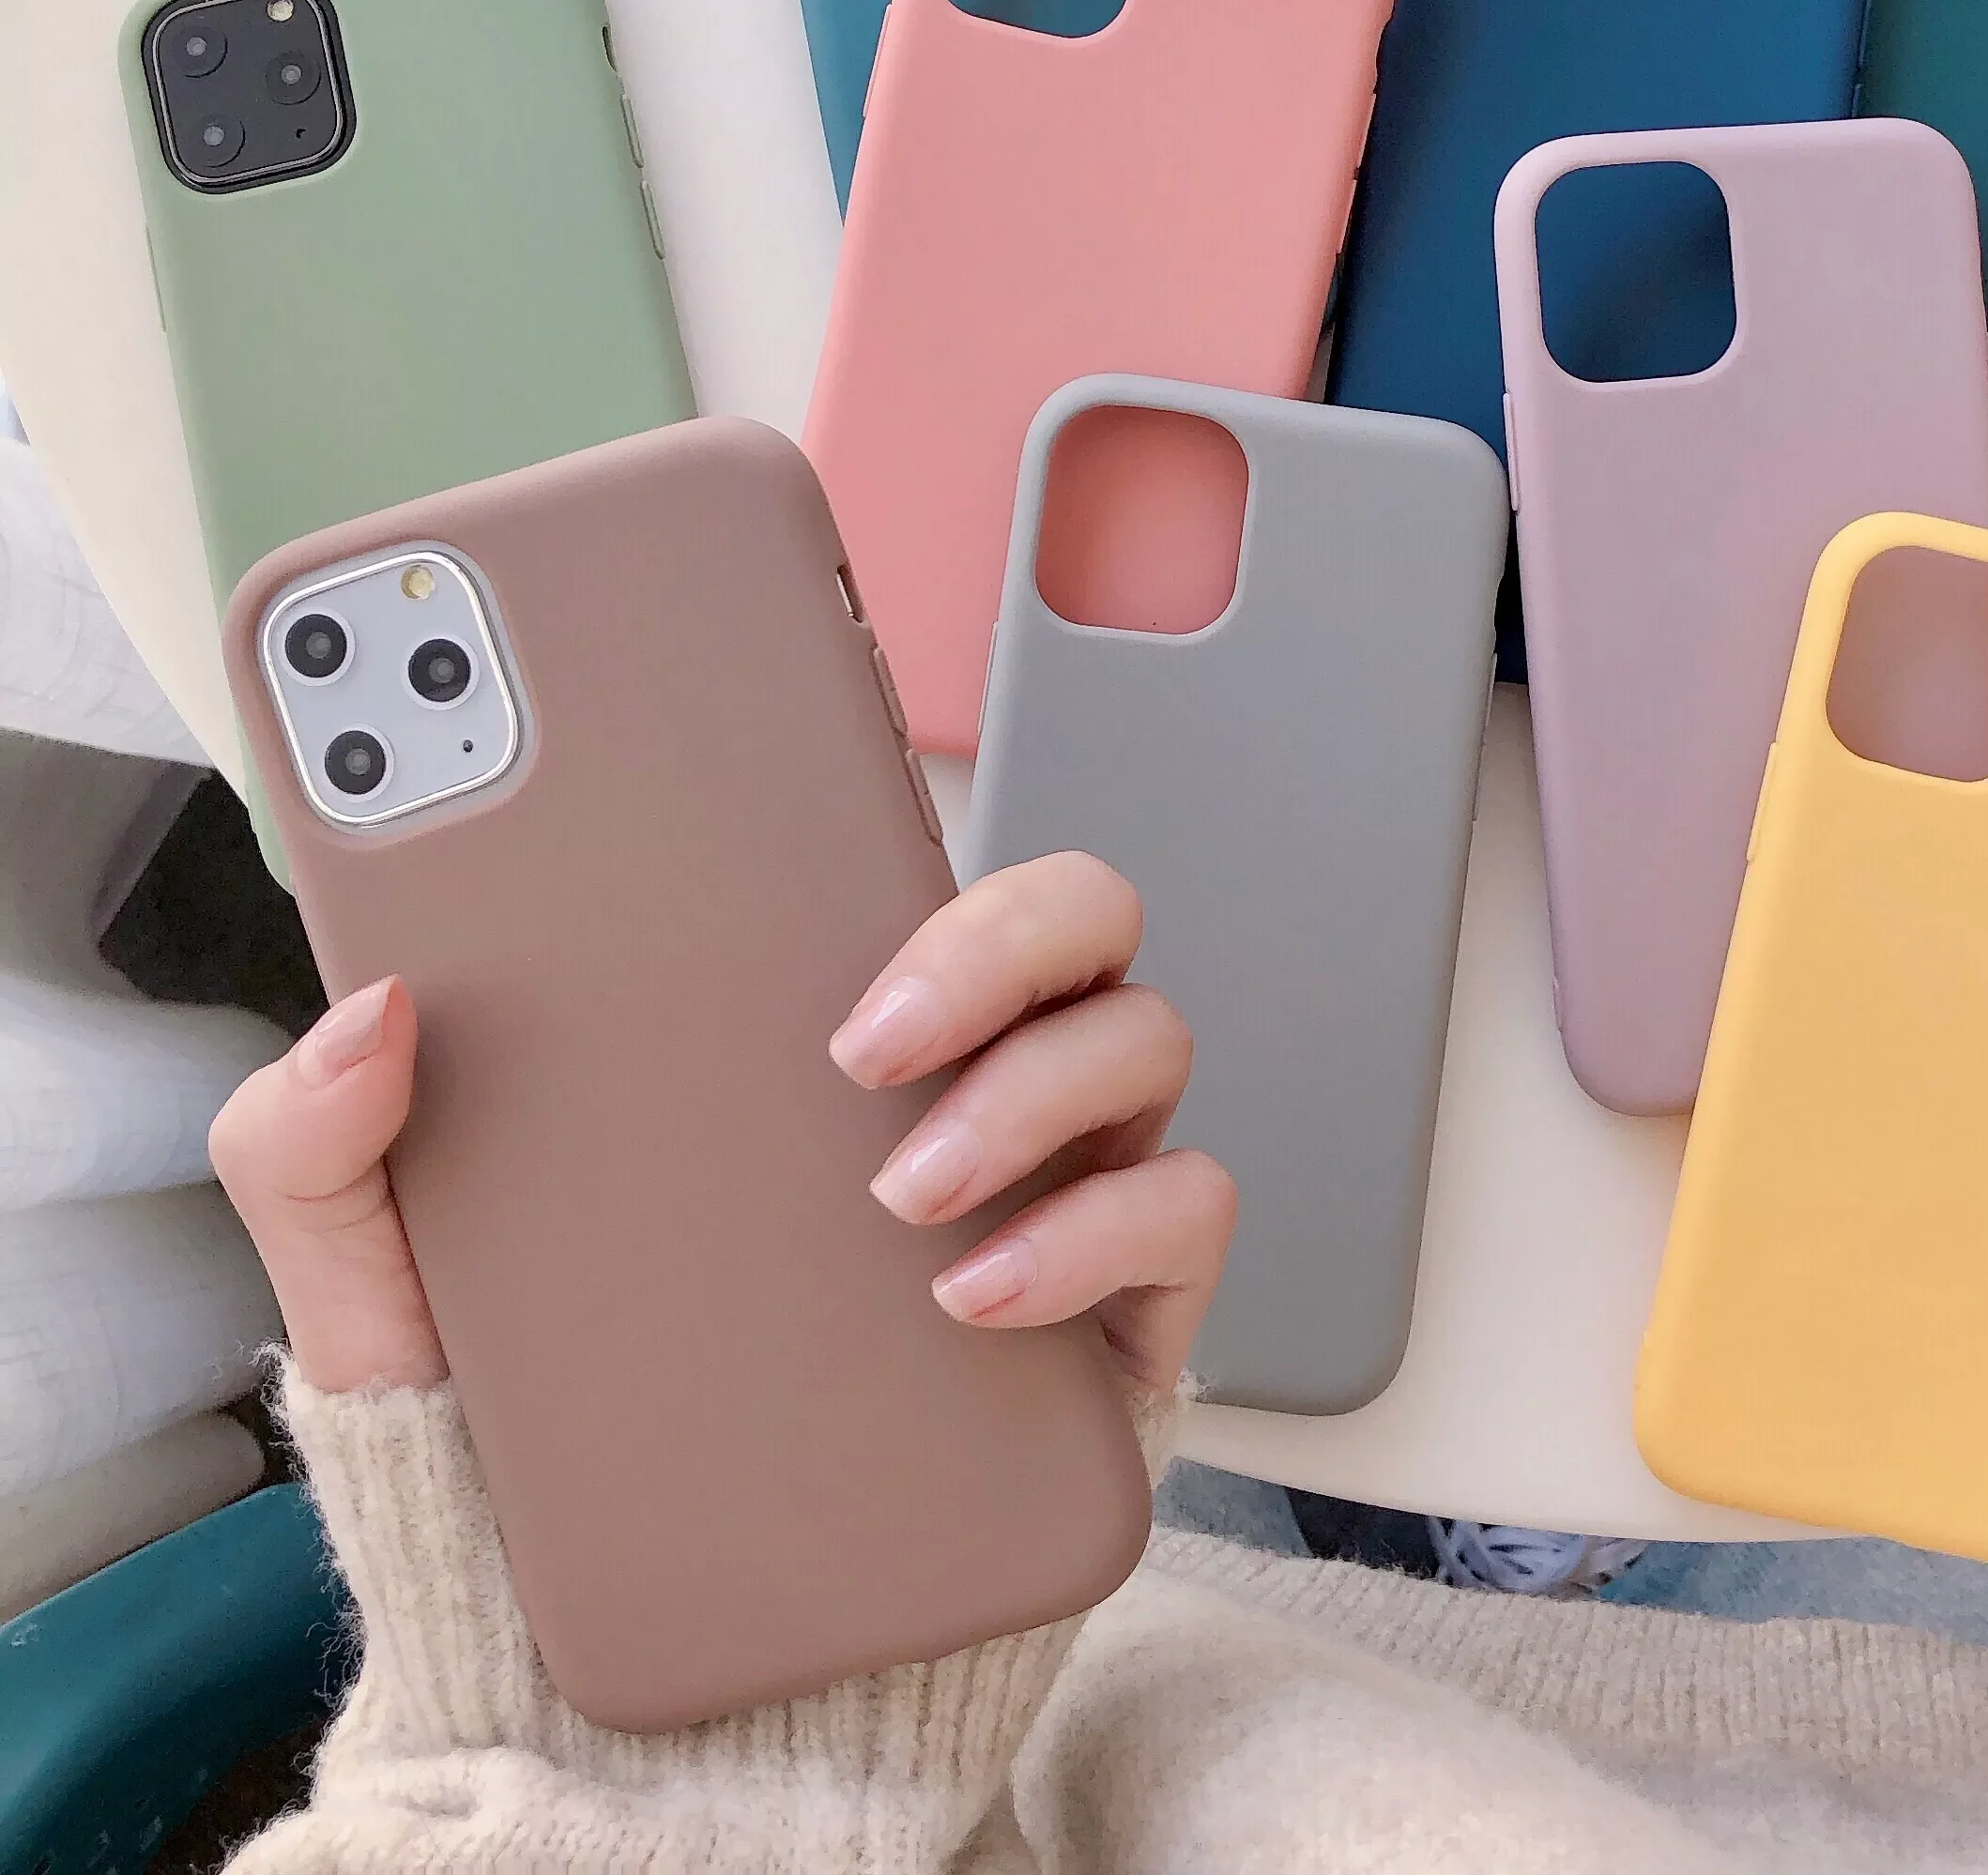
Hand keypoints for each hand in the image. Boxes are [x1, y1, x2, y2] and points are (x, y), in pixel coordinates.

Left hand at [213, 852, 1232, 1400]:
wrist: (648, 1663)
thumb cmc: (557, 1434)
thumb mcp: (397, 1295)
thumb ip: (323, 1153)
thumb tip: (367, 1011)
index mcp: (828, 1024)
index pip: (917, 861)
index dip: (901, 805)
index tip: (821, 831)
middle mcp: (971, 1081)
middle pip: (1076, 916)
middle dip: (993, 943)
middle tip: (860, 1039)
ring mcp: (1058, 1192)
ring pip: (1141, 1041)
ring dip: (1033, 1094)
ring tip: (898, 1193)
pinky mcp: (1115, 1319)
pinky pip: (1182, 1213)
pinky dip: (1098, 1233)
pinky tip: (973, 1294)